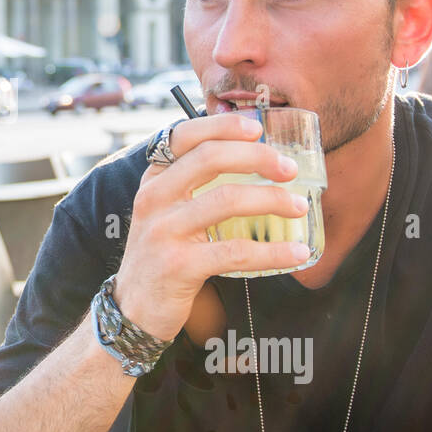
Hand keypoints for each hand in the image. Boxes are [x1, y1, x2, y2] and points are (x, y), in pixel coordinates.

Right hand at [114, 113, 310, 340]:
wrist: (133, 307)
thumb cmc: (162, 253)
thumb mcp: (165, 211)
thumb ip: (193, 184)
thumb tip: (255, 160)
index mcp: (154, 179)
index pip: (184, 135)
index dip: (223, 125)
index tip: (258, 127)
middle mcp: (154, 198)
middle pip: (209, 158)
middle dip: (258, 157)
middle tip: (290, 169)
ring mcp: (164, 231)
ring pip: (226, 200)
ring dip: (271, 199)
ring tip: (299, 207)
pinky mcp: (179, 265)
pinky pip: (235, 251)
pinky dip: (272, 252)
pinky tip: (296, 252)